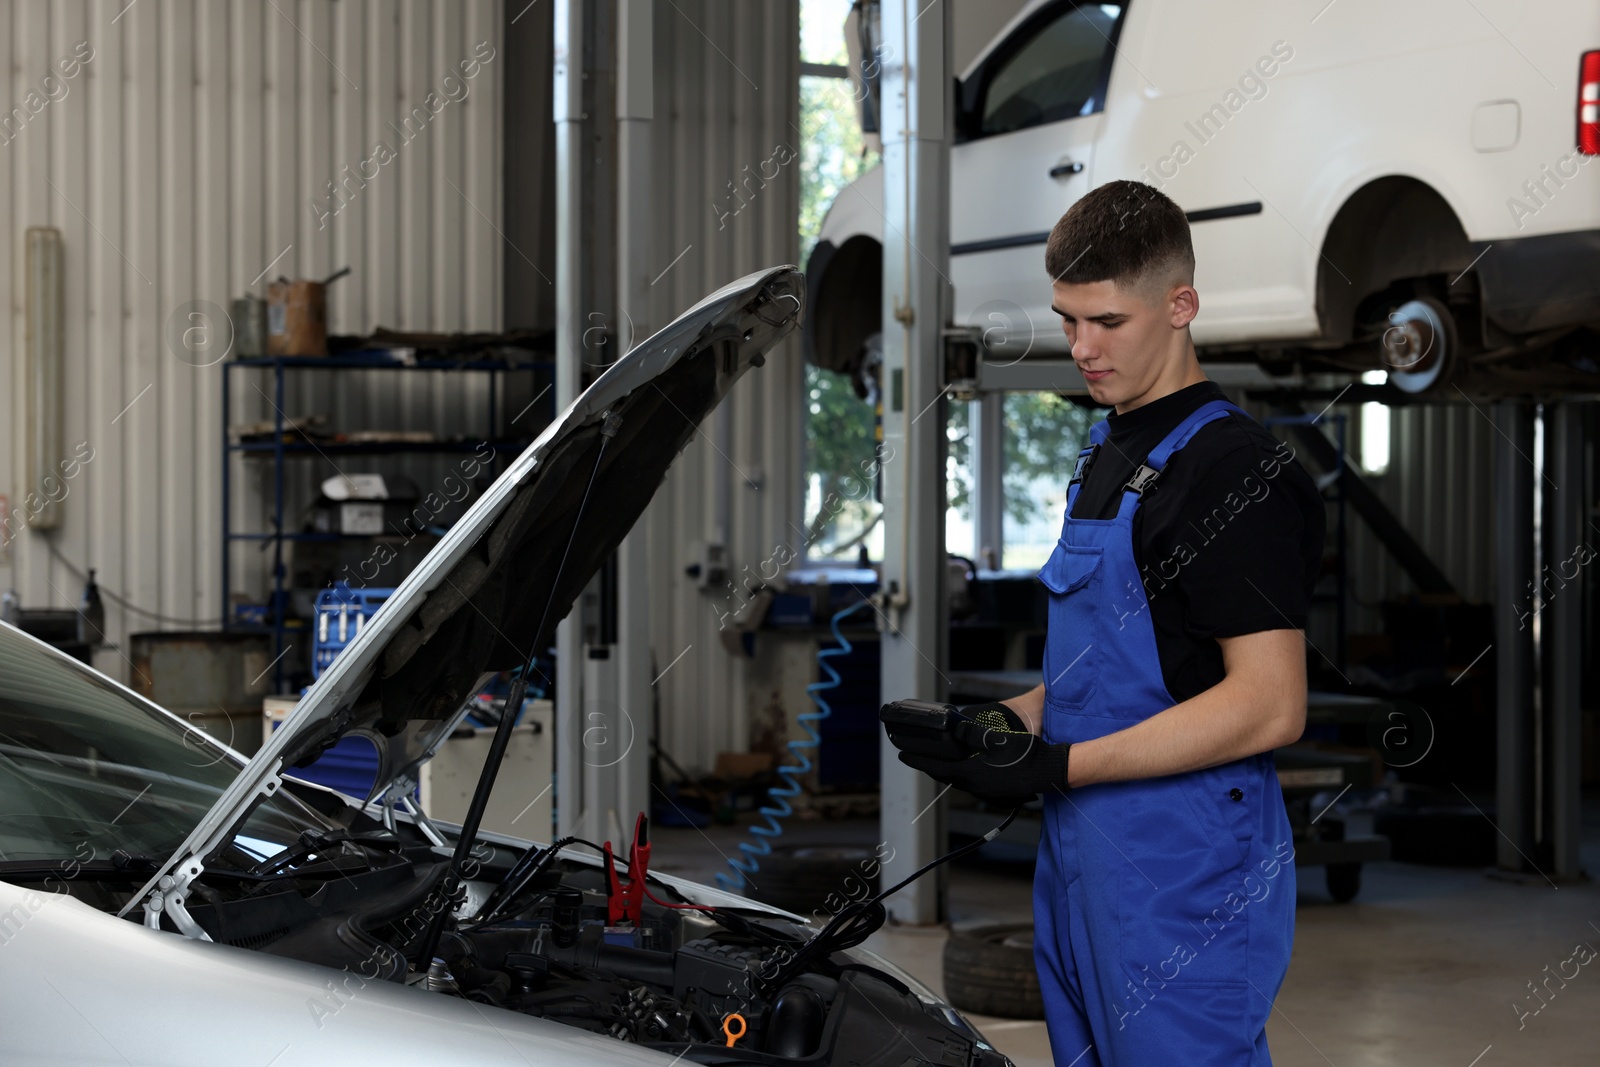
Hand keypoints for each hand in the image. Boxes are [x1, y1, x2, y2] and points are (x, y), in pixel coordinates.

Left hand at [898, 705, 1069, 802]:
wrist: (1051, 770)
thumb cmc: (1027, 754)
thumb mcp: (997, 739)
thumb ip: (972, 735)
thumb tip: (954, 731)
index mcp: (971, 774)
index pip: (935, 767)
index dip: (917, 760)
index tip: (902, 755)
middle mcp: (976, 787)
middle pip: (944, 775)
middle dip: (928, 765)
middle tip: (915, 755)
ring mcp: (987, 792)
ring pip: (957, 780)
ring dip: (944, 770)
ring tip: (935, 760)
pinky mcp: (996, 792)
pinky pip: (970, 783)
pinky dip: (959, 774)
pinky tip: (964, 766)